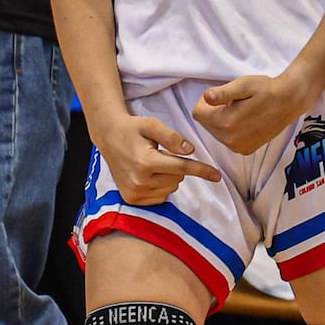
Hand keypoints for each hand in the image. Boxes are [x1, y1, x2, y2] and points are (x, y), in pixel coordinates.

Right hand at [95, 110, 222, 206]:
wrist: (108, 137)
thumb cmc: (133, 129)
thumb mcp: (152, 125)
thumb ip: (172, 137)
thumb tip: (190, 150)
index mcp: (146, 161)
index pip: (182, 168)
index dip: (201, 170)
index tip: (217, 176)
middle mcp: (140, 181)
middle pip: (178, 179)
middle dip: (177, 167)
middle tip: (161, 154)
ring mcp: (135, 193)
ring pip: (171, 189)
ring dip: (169, 177)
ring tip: (151, 163)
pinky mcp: (132, 199)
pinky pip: (160, 197)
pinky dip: (161, 187)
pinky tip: (148, 175)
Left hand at [192, 71, 316, 156]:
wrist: (290, 101)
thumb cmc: (266, 90)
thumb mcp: (243, 85)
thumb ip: (223, 93)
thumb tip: (207, 97)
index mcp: (226, 122)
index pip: (198, 113)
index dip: (205, 101)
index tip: (221, 95)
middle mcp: (230, 139)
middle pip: (206, 124)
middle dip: (215, 112)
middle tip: (234, 102)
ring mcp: (238, 147)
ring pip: (216, 132)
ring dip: (224, 120)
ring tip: (243, 110)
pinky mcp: (246, 150)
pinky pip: (228, 139)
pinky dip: (233, 130)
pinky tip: (247, 120)